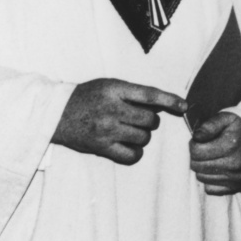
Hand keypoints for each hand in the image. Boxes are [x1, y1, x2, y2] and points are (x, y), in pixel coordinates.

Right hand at [52, 78, 186, 164]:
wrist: (56, 114)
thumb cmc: (87, 97)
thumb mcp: (109, 85)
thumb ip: (133, 93)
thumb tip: (163, 103)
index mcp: (115, 89)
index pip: (150, 94)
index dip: (170, 100)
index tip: (184, 106)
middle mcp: (112, 109)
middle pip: (150, 120)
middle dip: (151, 121)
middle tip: (140, 119)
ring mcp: (106, 130)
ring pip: (143, 137)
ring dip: (143, 136)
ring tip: (130, 131)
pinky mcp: (101, 147)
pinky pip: (131, 155)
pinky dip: (136, 152)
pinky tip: (130, 146)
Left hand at [189, 112, 240, 195]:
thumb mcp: (227, 118)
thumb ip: (209, 125)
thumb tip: (195, 137)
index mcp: (230, 145)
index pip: (196, 151)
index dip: (194, 144)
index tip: (200, 140)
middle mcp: (234, 164)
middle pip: (196, 166)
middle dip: (197, 156)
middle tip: (206, 148)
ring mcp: (236, 178)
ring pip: (201, 177)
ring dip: (203, 168)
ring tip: (214, 157)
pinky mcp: (237, 187)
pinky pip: (210, 189)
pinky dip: (211, 179)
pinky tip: (219, 168)